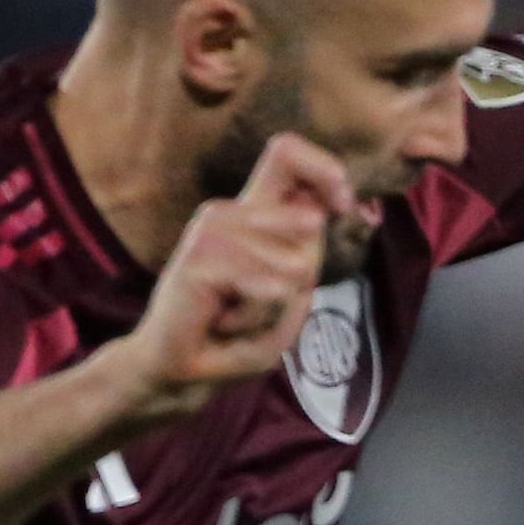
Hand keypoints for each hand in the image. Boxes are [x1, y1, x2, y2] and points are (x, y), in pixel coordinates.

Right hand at [119, 136, 350, 419]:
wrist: (179, 372)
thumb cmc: (235, 337)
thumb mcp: (289, 299)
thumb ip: (307, 257)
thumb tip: (313, 216)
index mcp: (252, 211)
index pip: (285, 153)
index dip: (325, 169)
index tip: (345, 205)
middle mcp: (229, 211)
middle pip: (309, 224)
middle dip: (305, 276)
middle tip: (261, 302)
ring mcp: (209, 229)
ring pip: (294, 266)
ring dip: (277, 308)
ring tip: (238, 314)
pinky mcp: (198, 258)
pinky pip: (270, 290)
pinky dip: (260, 319)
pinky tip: (225, 323)